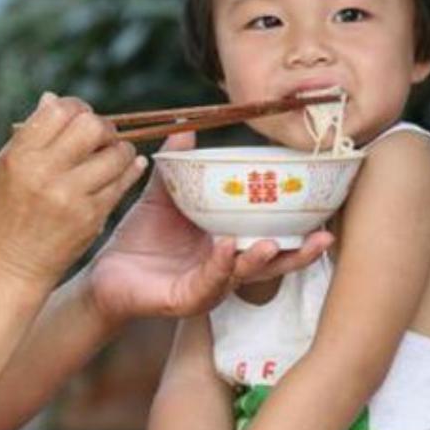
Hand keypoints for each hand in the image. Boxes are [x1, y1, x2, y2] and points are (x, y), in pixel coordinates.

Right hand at [0, 92, 146, 286]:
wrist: (10, 266)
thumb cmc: (5, 211)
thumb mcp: (5, 168)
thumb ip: (30, 133)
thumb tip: (53, 99)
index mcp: (20, 156)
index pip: (60, 111)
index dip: (76, 107)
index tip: (79, 116)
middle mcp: (45, 174)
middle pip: (92, 126)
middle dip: (102, 126)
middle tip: (101, 135)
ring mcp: (71, 197)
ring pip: (116, 153)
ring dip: (120, 148)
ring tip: (112, 153)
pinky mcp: (91, 217)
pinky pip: (123, 182)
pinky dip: (129, 169)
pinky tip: (128, 166)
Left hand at [87, 132, 332, 323]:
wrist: (104, 273)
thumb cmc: (139, 239)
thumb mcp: (162, 198)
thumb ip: (177, 167)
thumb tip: (187, 129)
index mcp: (227, 243)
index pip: (270, 237)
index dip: (298, 229)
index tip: (324, 211)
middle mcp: (225, 268)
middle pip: (271, 263)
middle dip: (299, 253)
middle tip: (324, 238)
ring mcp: (208, 286)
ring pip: (243, 276)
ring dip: (260, 260)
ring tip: (271, 244)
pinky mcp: (185, 300)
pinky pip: (207, 283)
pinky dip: (218, 265)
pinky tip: (225, 247)